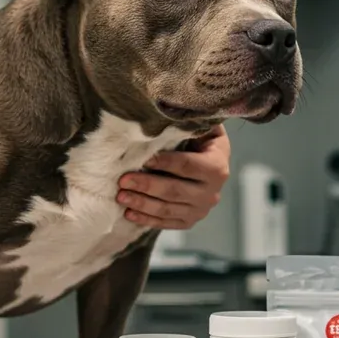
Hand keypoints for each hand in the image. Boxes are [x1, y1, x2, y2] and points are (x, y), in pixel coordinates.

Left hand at [116, 125, 230, 228]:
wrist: (211, 163)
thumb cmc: (199, 140)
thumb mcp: (200, 128)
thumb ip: (188, 123)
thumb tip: (166, 114)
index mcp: (217, 167)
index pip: (187, 166)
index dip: (164, 163)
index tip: (143, 160)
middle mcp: (212, 192)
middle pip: (174, 191)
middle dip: (146, 186)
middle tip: (123, 181)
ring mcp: (201, 210)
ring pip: (167, 210)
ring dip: (142, 204)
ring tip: (121, 196)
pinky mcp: (189, 221)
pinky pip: (166, 223)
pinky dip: (146, 220)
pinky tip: (128, 214)